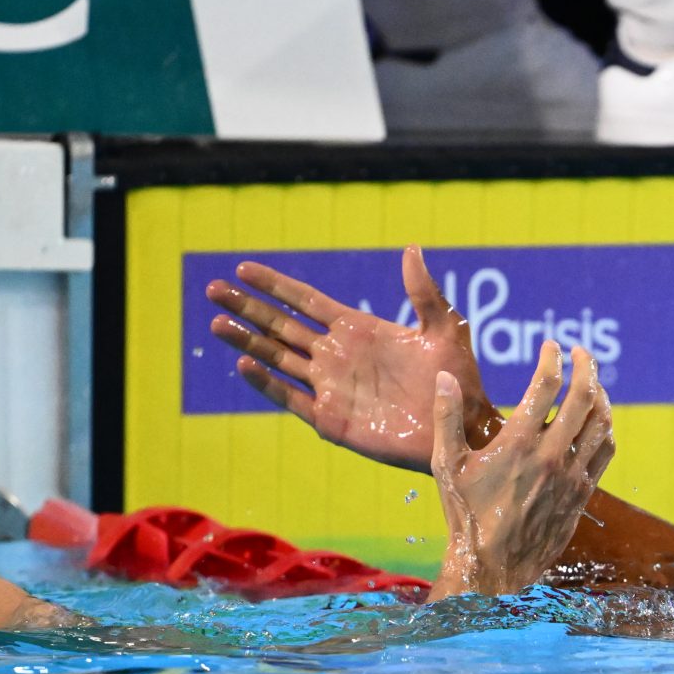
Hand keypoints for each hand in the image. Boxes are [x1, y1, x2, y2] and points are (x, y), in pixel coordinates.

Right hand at [207, 247, 491, 472]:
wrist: (460, 426)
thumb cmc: (456, 377)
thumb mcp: (444, 328)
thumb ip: (423, 292)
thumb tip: (411, 248)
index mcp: (358, 330)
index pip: (305, 302)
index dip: (275, 285)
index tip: (243, 268)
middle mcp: (337, 355)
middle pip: (280, 326)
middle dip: (247, 308)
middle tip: (213, 289)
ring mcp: (331, 387)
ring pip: (278, 359)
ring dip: (247, 342)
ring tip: (216, 323)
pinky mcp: (331, 418)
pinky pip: (292, 397)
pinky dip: (267, 383)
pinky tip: (244, 366)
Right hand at [432, 341, 613, 598]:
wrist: (494, 566)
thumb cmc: (465, 515)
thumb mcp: (446, 466)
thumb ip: (446, 418)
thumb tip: (445, 377)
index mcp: (517, 444)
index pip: (546, 386)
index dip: (552, 359)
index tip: (551, 345)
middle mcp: (551, 456)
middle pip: (584, 398)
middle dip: (586, 367)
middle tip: (581, 352)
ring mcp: (571, 475)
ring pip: (601, 423)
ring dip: (601, 395)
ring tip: (592, 380)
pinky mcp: (582, 493)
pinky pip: (605, 451)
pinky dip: (606, 427)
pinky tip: (599, 419)